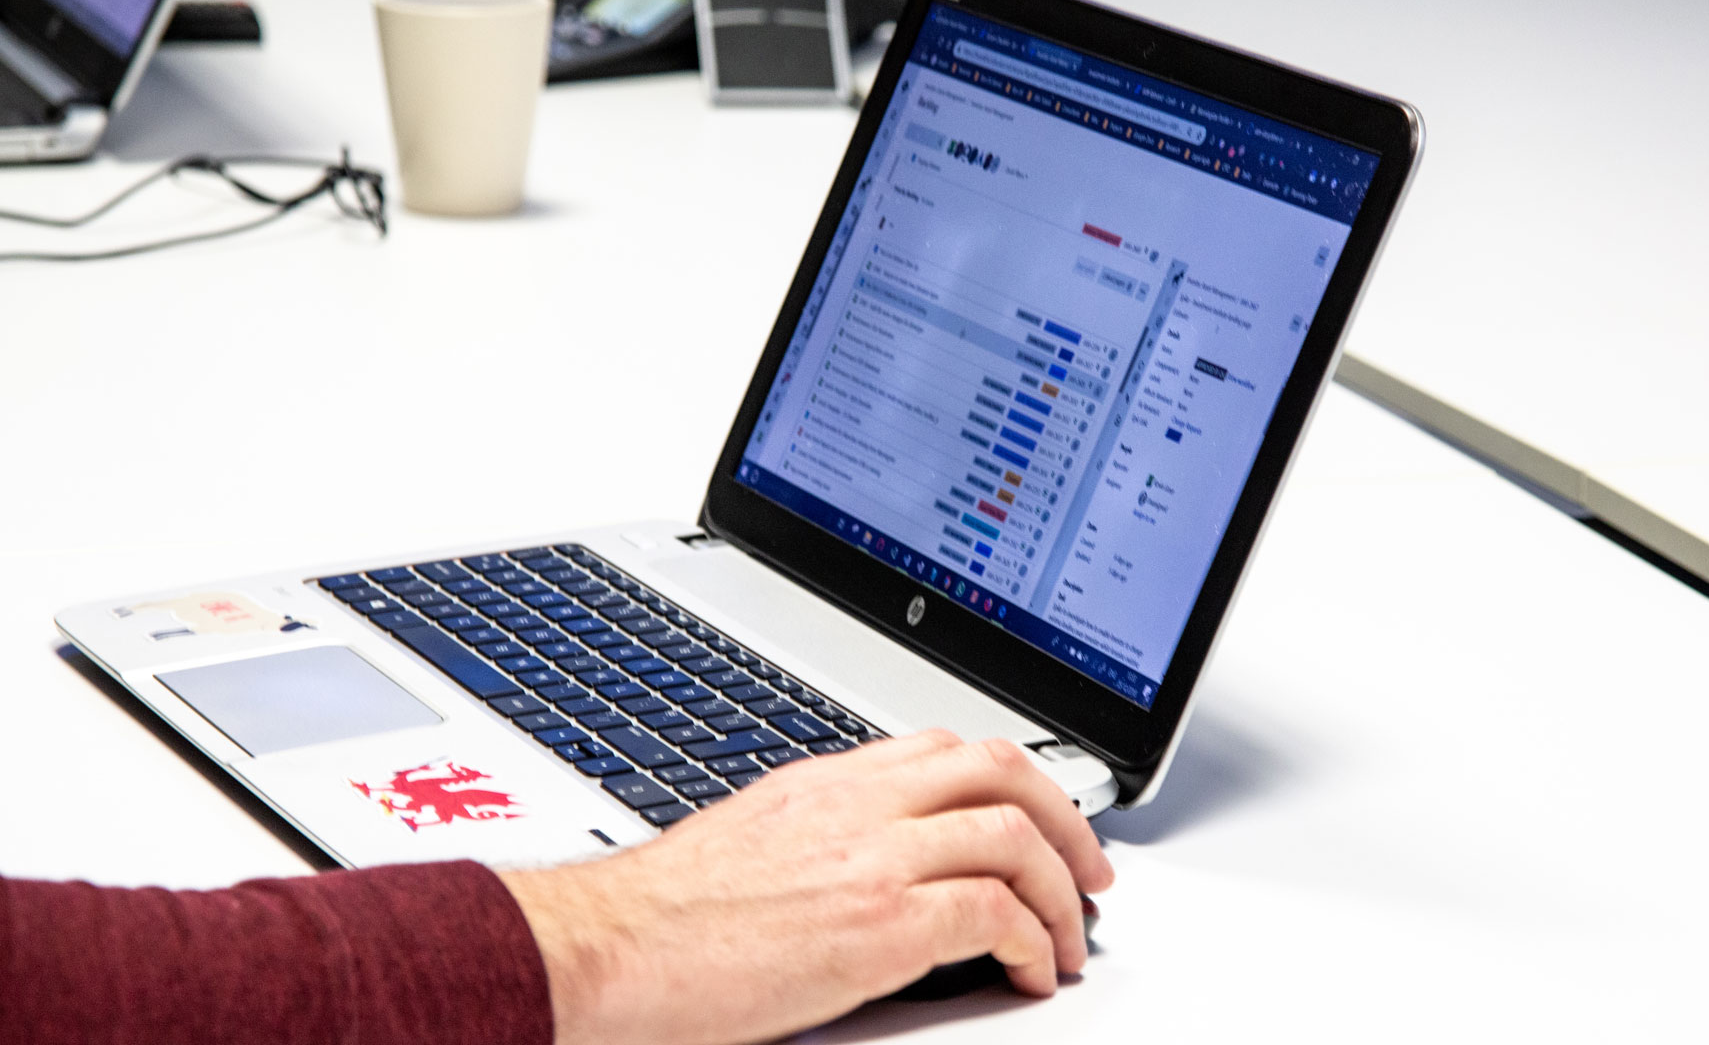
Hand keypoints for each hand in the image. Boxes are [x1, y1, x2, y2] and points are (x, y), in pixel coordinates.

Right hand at [499, 730, 1114, 1044]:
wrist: (610, 950)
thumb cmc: (661, 915)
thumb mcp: (754, 840)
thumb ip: (822, 832)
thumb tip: (871, 857)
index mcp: (829, 782)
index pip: (948, 748)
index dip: (1015, 778)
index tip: (1041, 816)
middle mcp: (859, 804)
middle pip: (1001, 773)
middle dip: (1064, 820)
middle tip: (1088, 872)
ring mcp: (873, 857)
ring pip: (1014, 835)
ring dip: (1062, 890)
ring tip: (1070, 934)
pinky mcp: (880, 924)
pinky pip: (995, 914)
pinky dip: (1032, 941)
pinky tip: (1029, 970)